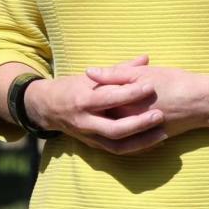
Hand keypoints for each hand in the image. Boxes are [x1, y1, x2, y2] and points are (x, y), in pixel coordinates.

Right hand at [24, 56, 168, 154]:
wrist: (47, 108)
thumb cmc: (71, 87)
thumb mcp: (90, 76)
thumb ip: (119, 69)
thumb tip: (145, 58)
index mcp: (83, 100)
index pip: (110, 98)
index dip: (130, 93)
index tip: (150, 86)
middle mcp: (85, 121)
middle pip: (115, 128)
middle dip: (139, 123)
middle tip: (160, 115)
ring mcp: (89, 137)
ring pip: (118, 145)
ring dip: (142, 141)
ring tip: (162, 133)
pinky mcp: (93, 146)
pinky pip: (117, 150)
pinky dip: (136, 148)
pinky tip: (152, 143)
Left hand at [86, 63, 208, 138]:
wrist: (200, 102)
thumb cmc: (172, 82)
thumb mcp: (141, 73)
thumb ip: (113, 74)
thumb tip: (89, 72)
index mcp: (122, 103)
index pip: (97, 98)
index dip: (93, 88)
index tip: (93, 82)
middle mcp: (127, 121)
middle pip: (103, 115)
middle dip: (99, 106)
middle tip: (100, 96)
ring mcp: (137, 133)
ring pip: (114, 129)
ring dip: (109, 120)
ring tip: (112, 108)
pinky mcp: (147, 140)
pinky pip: (129, 141)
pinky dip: (124, 133)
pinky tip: (123, 123)